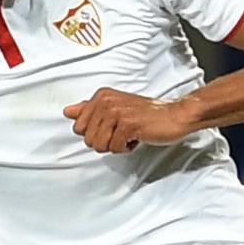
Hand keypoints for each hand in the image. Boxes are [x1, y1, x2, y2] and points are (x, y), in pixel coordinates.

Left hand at [63, 89, 192, 153]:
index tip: (111, 127)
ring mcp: (116, 112)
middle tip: (121, 132)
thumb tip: (68, 112)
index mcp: (101, 96)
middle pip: (87, 138)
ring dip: (115, 146)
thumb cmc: (147, 114)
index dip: (96, 134)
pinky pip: (115, 148)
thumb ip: (89, 109)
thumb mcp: (115, 108)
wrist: (175, 115)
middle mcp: (106, 101)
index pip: (78, 127)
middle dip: (104, 141)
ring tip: (128, 134)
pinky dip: (126, 148)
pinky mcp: (128, 124)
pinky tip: (137, 137)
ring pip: (99, 145)